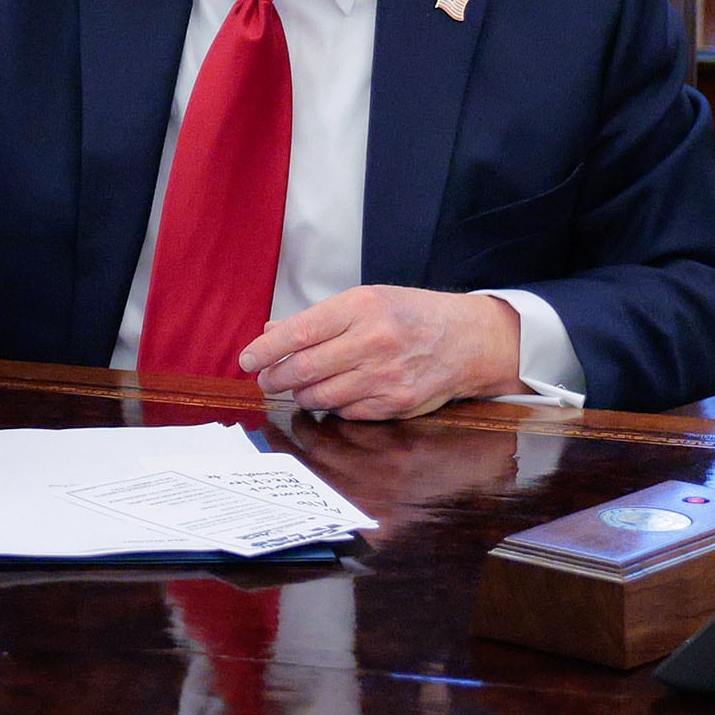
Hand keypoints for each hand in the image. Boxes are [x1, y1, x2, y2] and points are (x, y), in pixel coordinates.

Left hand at [237, 287, 524, 420]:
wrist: (467, 341)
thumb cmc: (410, 316)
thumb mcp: (366, 301)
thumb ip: (317, 319)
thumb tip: (271, 333)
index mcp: (361, 308)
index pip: (298, 333)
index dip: (265, 350)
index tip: (246, 360)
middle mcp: (373, 342)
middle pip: (303, 369)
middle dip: (275, 377)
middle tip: (266, 378)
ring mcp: (385, 377)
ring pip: (320, 396)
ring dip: (299, 395)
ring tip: (297, 386)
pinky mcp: (395, 405)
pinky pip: (345, 412)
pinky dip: (331, 406)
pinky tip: (333, 395)